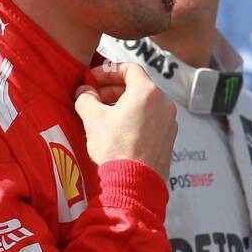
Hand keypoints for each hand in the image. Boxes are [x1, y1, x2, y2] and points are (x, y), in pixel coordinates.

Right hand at [75, 61, 177, 179]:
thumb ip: (86, 99)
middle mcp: (163, 104)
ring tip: (103, 115)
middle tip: (94, 96)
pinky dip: (134, 118)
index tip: (93, 79)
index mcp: (147, 92)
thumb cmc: (116, 148)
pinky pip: (150, 119)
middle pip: (137, 85)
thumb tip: (84, 92)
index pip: (129, 68)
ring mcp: (168, 122)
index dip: (108, 70)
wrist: (135, 183)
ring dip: (123, 104)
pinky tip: (118, 131)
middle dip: (113, 88)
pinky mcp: (168, 138)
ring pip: (144, 104)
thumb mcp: (93, 119)